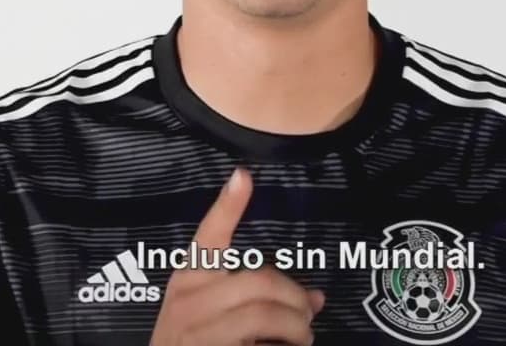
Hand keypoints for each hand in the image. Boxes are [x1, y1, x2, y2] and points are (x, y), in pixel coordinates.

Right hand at [149, 167, 324, 345]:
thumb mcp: (210, 313)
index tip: (244, 175)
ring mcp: (198, 332)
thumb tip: (316, 298)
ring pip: (266, 314)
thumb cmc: (192, 340)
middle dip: (294, 297)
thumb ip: (255, 297)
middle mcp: (190, 300)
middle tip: (307, 313)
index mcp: (188, 278)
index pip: (208, 237)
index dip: (227, 206)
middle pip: (260, 281)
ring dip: (297, 327)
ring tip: (301, 337)